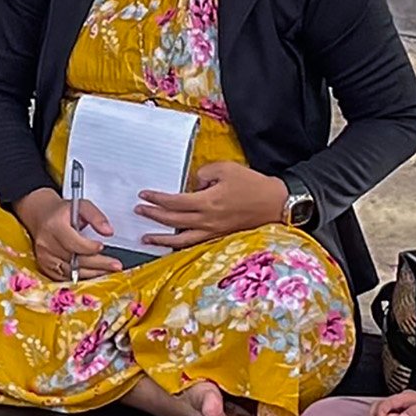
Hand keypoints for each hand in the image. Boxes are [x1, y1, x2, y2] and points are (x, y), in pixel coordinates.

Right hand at [21, 191, 121, 284]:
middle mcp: (46, 243)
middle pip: (74, 259)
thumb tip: (108, 231)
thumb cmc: (62, 212)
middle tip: (115, 265)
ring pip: (71, 271)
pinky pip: (64, 277)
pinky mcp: (45, 266)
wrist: (41, 216)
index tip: (102, 246)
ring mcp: (45, 257)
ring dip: (91, 273)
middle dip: (97, 264)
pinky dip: (80, 276)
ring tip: (107, 270)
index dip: (89, 247)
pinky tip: (93, 273)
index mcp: (54, 226)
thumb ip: (96, 216)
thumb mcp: (80, 206)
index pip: (73, 242)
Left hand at [135, 156, 286, 250]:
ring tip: (147, 239)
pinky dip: (180, 246)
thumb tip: (194, 183)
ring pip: (181, 240)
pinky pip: (194, 244)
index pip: (174, 202)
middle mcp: (208, 220)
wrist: (275, 204)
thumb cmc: (253, 185)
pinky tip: (172, 245)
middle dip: (153, 216)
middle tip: (139, 211)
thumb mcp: (227, 169)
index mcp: (208, 202)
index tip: (144, 195)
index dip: (157, 199)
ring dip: (161, 239)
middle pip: (173, 221)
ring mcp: (213, 232)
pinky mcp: (220, 237)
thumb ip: (204, 174)